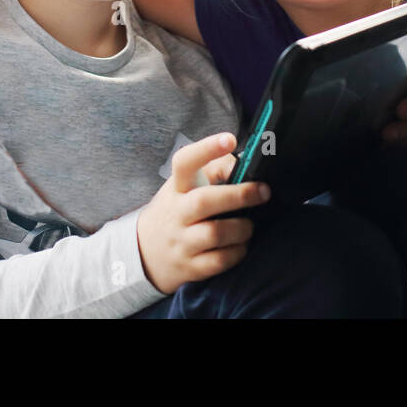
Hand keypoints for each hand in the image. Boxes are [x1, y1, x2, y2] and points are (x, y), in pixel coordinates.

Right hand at [136, 133, 270, 294]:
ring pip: (215, 233)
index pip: (184, 162)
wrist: (143, 254)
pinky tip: (241, 245)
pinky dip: (237, 252)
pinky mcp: (189, 267)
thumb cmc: (176, 212)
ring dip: (242, 228)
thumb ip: (213, 170)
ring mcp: (181, 242)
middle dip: (239, 195)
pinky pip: (219, 261)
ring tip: (250, 225)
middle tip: (263, 191)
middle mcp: (176, 213)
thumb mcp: (184, 187)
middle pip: (205, 201)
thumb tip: (245, 162)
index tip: (230, 139)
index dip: (207, 149)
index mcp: (176, 188)